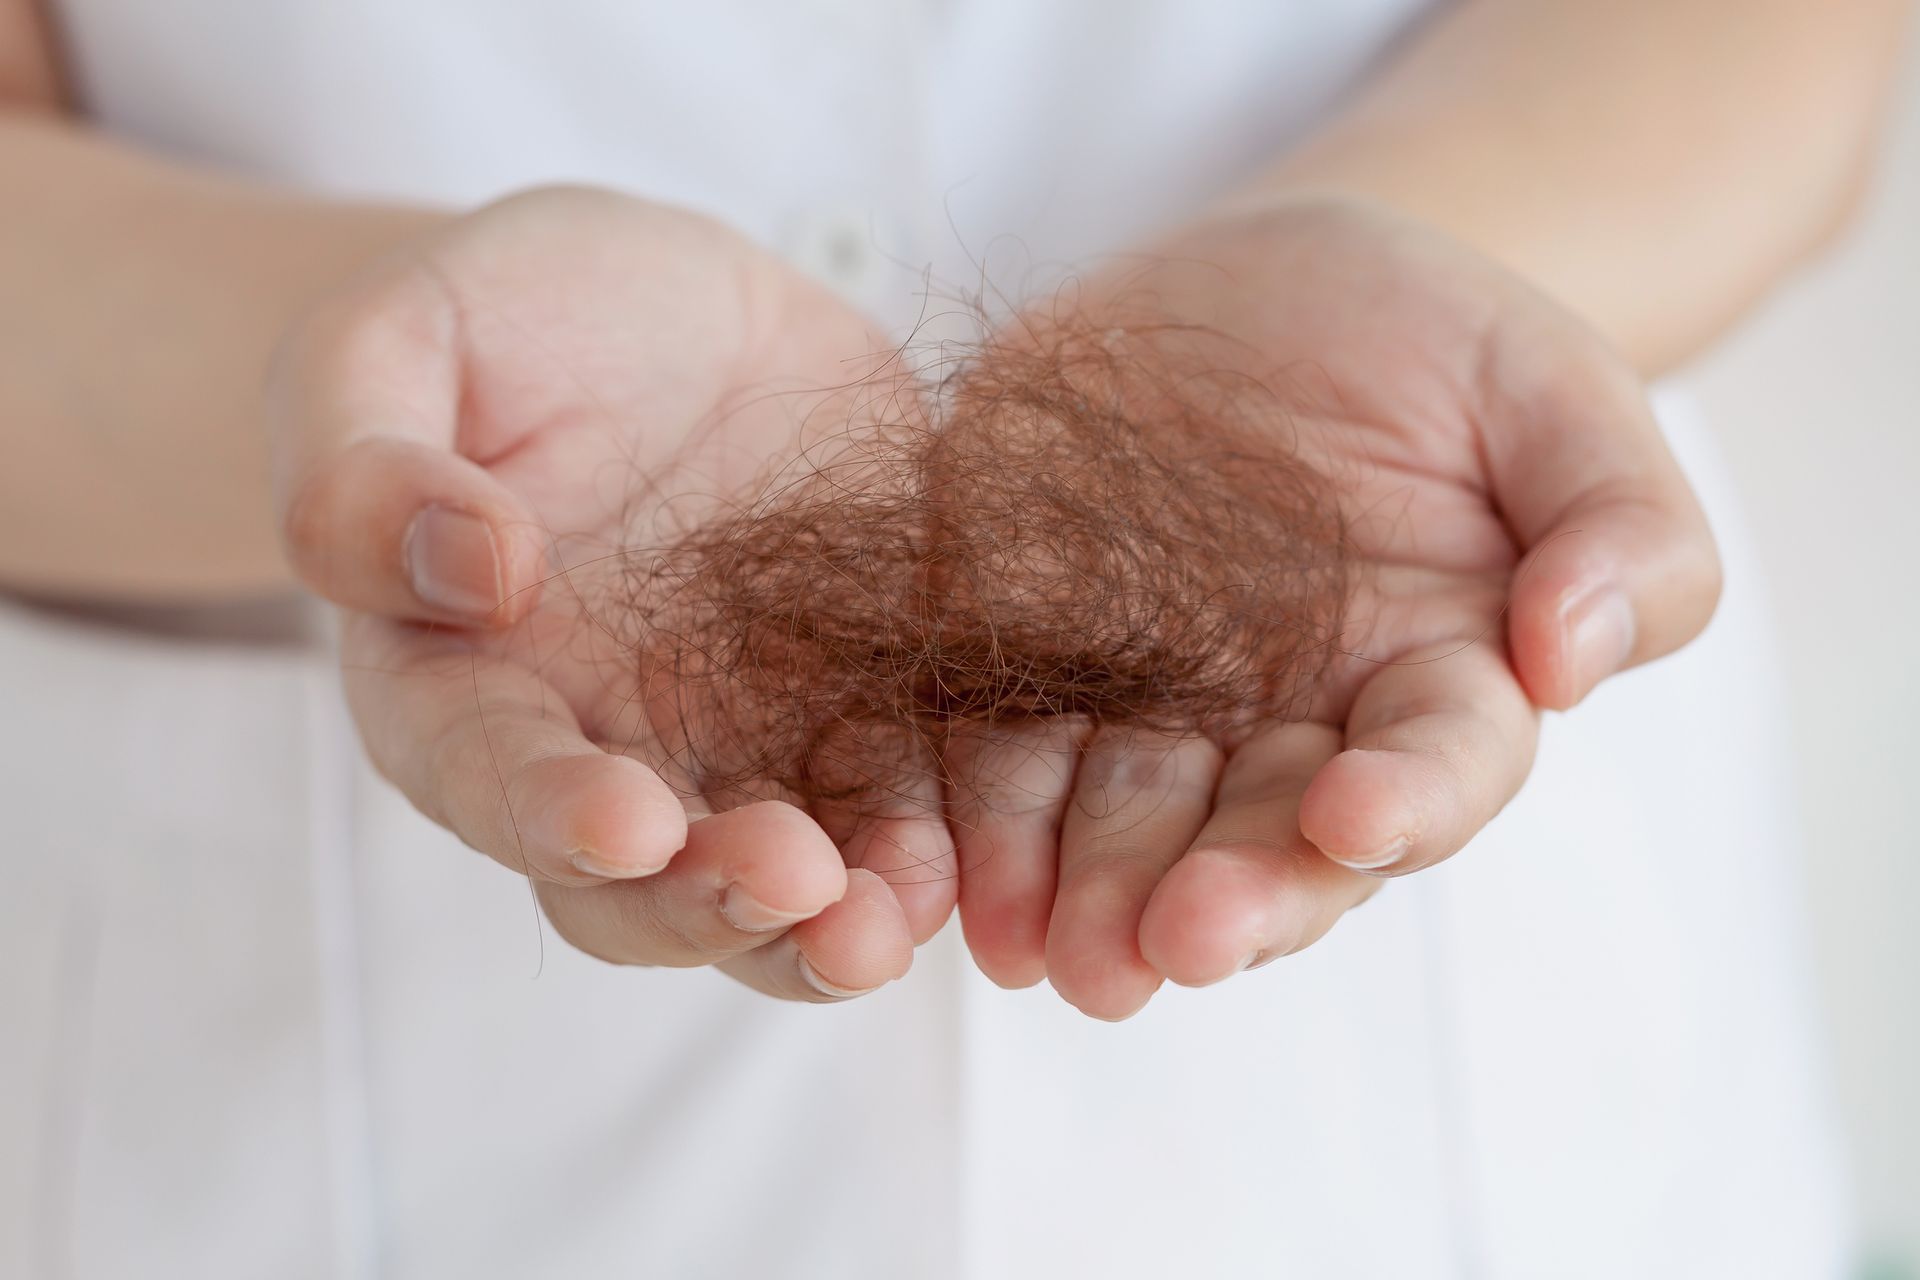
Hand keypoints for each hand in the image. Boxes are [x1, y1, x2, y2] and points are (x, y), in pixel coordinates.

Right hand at [270, 186, 949, 999]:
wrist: (682, 314)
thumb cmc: (510, 319)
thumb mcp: (399, 339)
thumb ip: (367, 463)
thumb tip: (466, 571)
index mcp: (462, 680)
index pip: (487, 776)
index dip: (549, 816)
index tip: (627, 823)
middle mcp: (602, 748)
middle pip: (638, 889)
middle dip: (710, 906)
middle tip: (792, 884)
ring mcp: (743, 745)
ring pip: (776, 887)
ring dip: (829, 927)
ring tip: (890, 924)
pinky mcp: (865, 713)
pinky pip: (903, 806)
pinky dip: (936, 847)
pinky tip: (973, 856)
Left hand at [951, 197, 1720, 1016]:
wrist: (1271, 283)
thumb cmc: (1440, 345)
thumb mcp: (1560, 395)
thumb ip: (1620, 525)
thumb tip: (1580, 659)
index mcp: (1426, 685)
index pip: (1429, 773)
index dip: (1399, 805)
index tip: (1351, 820)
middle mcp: (1284, 727)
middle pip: (1256, 838)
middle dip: (1216, 896)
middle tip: (1169, 946)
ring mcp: (1148, 699)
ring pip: (1113, 820)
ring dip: (1076, 890)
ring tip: (1041, 947)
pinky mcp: (1023, 648)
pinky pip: (987, 737)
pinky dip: (963, 811)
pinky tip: (938, 867)